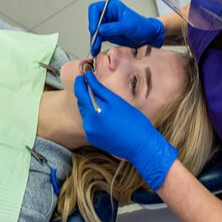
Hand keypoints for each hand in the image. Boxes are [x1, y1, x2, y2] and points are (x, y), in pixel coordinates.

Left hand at [74, 71, 176, 189]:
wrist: (141, 146)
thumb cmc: (133, 121)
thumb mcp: (117, 101)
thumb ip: (99, 88)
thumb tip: (88, 76)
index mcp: (94, 112)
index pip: (80, 92)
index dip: (80, 82)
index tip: (83, 75)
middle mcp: (88, 123)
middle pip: (81, 103)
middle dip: (86, 93)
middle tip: (95, 85)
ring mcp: (89, 132)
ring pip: (85, 113)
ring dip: (90, 105)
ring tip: (104, 102)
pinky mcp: (92, 139)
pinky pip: (89, 123)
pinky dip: (93, 116)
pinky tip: (105, 116)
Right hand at [88, 0, 164, 55]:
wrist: (148, 36)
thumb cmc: (142, 25)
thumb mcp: (128, 25)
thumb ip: (114, 27)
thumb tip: (101, 29)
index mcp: (113, 7)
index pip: (95, 9)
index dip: (92, 18)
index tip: (94, 28)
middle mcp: (108, 15)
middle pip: (93, 21)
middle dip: (93, 32)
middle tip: (95, 41)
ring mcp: (107, 25)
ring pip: (95, 31)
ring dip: (94, 40)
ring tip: (95, 47)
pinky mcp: (108, 34)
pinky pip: (98, 38)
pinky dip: (96, 44)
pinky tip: (96, 49)